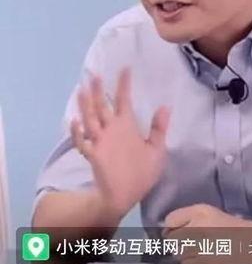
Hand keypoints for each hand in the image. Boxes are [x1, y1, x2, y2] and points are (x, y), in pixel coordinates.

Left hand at [70, 67, 168, 219]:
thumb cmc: (142, 174)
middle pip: (102, 105)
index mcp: (127, 127)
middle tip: (93, 74)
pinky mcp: (90, 153)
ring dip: (84, 103)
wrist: (122, 195)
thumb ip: (159, 129)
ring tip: (81, 89)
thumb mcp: (157, 151)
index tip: (124, 68)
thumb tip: (164, 107)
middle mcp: (110, 130)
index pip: (125, 100)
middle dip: (98, 88)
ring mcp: (98, 141)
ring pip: (89, 118)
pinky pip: (80, 140)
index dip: (124, 83)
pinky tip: (73, 121)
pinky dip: (76, 130)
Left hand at [163, 203, 251, 263]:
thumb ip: (186, 218)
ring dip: (185, 254)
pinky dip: (191, 262)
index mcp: (200, 212)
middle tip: (192, 243)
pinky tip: (205, 258)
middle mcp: (199, 227)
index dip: (171, 228)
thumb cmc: (230, 227)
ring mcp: (201, 246)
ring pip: (178, 253)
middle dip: (178, 242)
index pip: (170, 221)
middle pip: (172, 239)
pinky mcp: (205, 262)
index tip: (178, 231)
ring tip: (201, 250)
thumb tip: (164, 232)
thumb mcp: (209, 213)